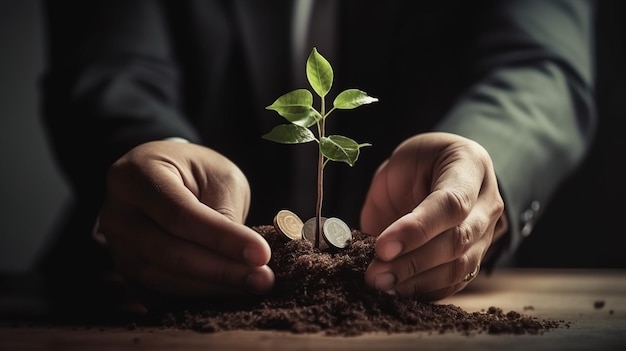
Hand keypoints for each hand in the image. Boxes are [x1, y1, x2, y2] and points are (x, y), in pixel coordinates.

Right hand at [97, 140, 273, 298]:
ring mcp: (116, 246)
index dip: (221, 238)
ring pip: (162, 279)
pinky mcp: (127, 271)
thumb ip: (224, 214)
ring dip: (212, 288)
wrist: (164, 176)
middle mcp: (117, 213)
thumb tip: (246, 260)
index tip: (261, 254)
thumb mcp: (218, 177)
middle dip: (221, 270)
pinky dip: (195, 298)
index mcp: (136, 175)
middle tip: (264, 278)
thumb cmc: (195, 172)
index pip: (179, 214)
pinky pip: (159, 293)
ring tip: (254, 285)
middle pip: (167, 252)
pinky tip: (228, 294)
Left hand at [361, 132, 505, 300]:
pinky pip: (454, 283)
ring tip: (381, 284)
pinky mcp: (474, 259)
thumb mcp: (402, 161)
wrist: (433, 172)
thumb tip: (369, 242)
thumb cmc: (415, 163)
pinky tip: (396, 291)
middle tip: (375, 274)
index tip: (383, 247)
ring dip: (416, 282)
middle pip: (457, 241)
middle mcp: (487, 203)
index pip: (452, 204)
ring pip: (458, 268)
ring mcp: (486, 234)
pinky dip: (424, 291)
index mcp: (471, 166)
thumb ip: (392, 193)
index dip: (417, 229)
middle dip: (412, 262)